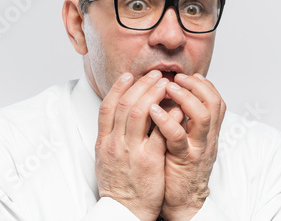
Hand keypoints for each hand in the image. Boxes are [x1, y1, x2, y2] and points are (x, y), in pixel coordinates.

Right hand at [95, 70, 168, 220]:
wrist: (123, 211)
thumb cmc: (117, 185)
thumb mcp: (105, 157)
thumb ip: (111, 135)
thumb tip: (118, 114)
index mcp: (104, 142)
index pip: (107, 107)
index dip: (118, 88)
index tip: (129, 75)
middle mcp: (115, 143)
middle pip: (125, 104)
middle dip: (141, 85)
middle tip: (154, 75)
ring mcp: (131, 151)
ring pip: (139, 113)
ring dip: (153, 94)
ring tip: (166, 84)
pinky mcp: (149, 161)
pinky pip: (159, 133)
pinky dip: (168, 117)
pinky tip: (176, 107)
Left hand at [149, 73, 225, 220]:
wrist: (182, 201)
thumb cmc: (179, 168)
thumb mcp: (186, 139)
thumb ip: (183, 120)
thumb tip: (170, 96)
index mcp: (207, 131)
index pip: (216, 100)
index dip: (204, 85)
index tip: (189, 75)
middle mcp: (206, 137)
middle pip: (213, 102)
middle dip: (196, 85)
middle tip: (177, 78)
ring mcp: (197, 148)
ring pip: (202, 115)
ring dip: (185, 97)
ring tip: (168, 88)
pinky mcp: (183, 160)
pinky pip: (178, 137)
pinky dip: (166, 120)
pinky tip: (153, 110)